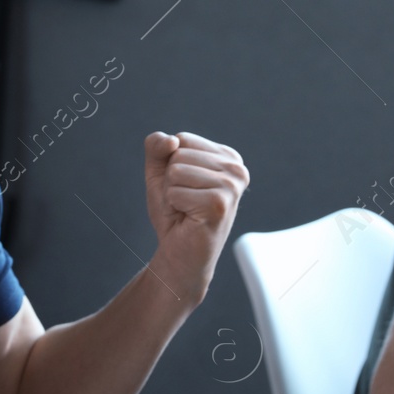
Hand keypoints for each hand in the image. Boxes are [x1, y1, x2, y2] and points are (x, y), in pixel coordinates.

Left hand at [143, 131, 248, 303]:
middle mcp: (236, 168)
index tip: (184, 186)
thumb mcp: (160, 172)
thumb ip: (157, 147)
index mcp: (228, 157)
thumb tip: (171, 140)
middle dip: (170, 180)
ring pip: (175, 171)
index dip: (170, 164)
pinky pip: (175, 191)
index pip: (182, 139)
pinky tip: (188, 218)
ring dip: (172, 193)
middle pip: (178, 153)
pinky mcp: (220, 204)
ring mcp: (231, 186)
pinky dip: (173, 206)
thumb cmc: (174, 213)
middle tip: (184, 202)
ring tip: (186, 210)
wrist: (179, 254)